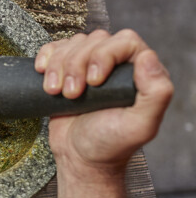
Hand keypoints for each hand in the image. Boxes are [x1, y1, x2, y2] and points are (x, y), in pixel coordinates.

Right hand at [35, 29, 172, 173]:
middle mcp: (116, 64)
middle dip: (76, 65)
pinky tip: (43, 75)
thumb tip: (147, 57)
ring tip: (55, 93)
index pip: (124, 41)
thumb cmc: (110, 144)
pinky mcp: (66, 70)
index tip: (93, 83)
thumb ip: (156, 94)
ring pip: (72, 43)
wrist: (79, 158)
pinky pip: (53, 48)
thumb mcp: (140, 126)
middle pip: (94, 40)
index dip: (104, 55)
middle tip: (72, 95)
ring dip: (58, 66)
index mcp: (140, 72)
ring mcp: (89, 65)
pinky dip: (45, 58)